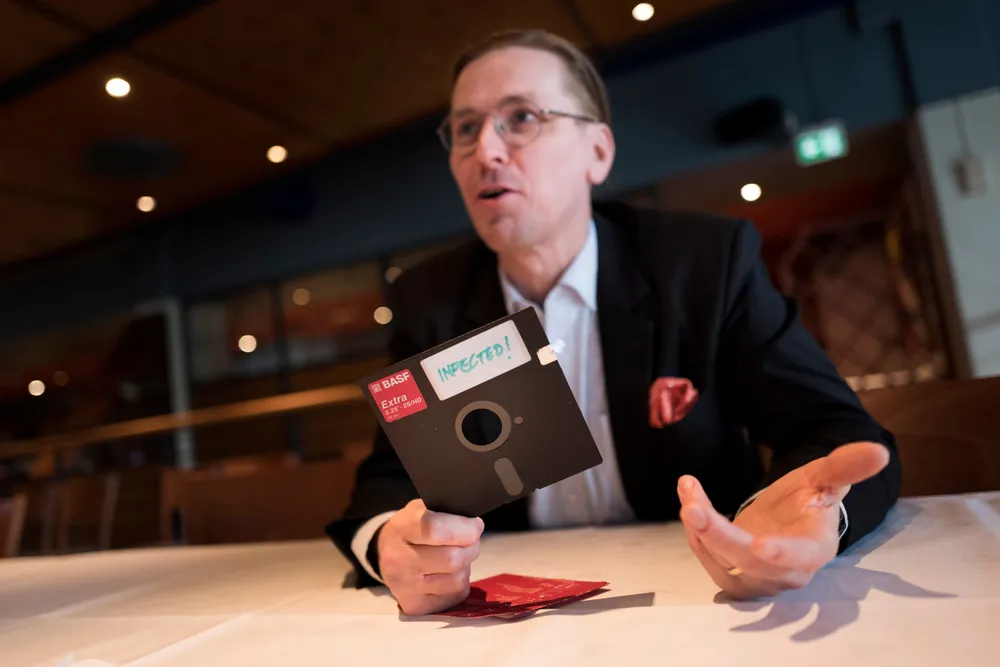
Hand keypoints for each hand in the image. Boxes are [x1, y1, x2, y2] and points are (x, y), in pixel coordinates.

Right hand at [377, 499, 484, 615]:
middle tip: (469, 541)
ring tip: (455, 557)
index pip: (435, 529)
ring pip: (457, 580)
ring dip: (465, 567)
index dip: (464, 528)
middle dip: (471, 548)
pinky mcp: (415, 606)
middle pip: (452, 559)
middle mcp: (398, 560)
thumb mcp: (421, 508)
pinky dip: (459, 585)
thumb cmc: (411, 529)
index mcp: (401, 528)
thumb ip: (446, 512)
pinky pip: (456, 596)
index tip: (474, 525)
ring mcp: (405, 587)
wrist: (386, 554)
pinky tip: (447, 574)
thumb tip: (475, 525)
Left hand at [677, 441, 889, 598]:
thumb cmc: (808, 500)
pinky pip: (709, 561)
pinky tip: (692, 503)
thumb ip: (846, 466)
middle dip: (719, 536)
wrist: (788, 520)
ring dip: (700, 531)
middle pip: (751, 563)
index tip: (760, 545)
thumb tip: (879, 451)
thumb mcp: (824, 478)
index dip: (783, 554)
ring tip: (689, 494)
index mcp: (815, 548)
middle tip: (692, 507)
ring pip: (724, 563)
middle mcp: (787, 573)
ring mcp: (758, 580)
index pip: (802, 557)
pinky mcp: (734, 577)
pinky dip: (696, 535)